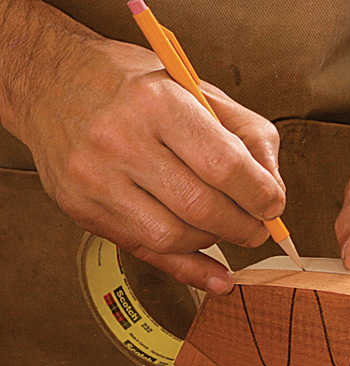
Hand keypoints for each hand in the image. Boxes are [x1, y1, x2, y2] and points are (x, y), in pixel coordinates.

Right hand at [6, 27, 284, 293]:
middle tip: (258, 226)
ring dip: (214, 241)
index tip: (273, 204)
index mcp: (156, 102)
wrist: (50, 83)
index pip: (225, 166)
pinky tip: (216, 273)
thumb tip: (274, 192)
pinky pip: (145, 252)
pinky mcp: (82, 209)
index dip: (261, 195)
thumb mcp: (197, 89)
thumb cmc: (133, 86)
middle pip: (202, 208)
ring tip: (225, 227)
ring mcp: (95, 179)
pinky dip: (189, 267)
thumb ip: (248, 135)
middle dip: (244, 226)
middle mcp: (120, 141)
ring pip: (174, 237)